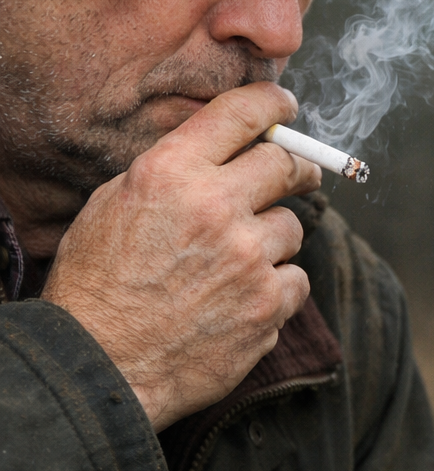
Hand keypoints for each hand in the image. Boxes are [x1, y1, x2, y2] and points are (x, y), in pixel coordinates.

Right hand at [42, 82, 320, 429]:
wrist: (101, 364)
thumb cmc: (97, 286)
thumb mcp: (113, 205)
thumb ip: (171, 173)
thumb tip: (219, 153)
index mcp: (172, 172)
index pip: (242, 114)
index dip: (272, 105)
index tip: (284, 109)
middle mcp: (216, 208)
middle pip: (286, 164)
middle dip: (297, 166)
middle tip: (298, 175)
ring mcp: (248, 259)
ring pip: (292, 227)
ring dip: (272, 239)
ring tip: (235, 263)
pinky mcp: (267, 306)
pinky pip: (296, 280)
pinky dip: (277, 288)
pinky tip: (243, 299)